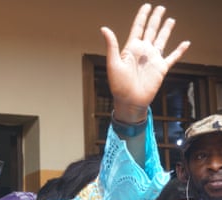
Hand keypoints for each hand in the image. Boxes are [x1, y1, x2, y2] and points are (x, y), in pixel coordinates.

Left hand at [101, 3, 189, 122]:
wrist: (129, 101)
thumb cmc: (118, 85)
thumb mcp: (113, 63)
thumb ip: (112, 45)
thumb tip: (104, 28)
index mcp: (131, 49)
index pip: (138, 28)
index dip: (142, 16)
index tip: (146, 6)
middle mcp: (143, 52)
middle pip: (151, 30)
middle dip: (155, 19)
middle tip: (160, 8)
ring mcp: (153, 59)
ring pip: (161, 40)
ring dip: (166, 30)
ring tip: (170, 20)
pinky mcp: (161, 68)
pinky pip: (173, 57)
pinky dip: (180, 50)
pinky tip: (185, 43)